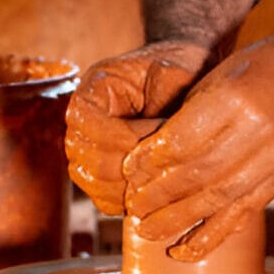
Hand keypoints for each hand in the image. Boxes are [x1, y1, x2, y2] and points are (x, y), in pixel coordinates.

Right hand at [65, 41, 209, 213]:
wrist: (191, 79)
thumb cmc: (184, 72)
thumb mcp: (174, 75)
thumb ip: (158, 102)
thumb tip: (153, 146)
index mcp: (93, 91)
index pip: (88, 123)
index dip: (124, 136)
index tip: (161, 133)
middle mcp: (82, 125)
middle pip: (89, 162)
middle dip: (133, 165)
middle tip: (171, 158)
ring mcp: (89, 153)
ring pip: (97, 186)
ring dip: (135, 185)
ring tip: (168, 170)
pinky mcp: (104, 177)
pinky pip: (108, 201)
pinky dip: (134, 200)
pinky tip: (160, 186)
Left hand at [123, 31, 273, 259]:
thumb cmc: (260, 70)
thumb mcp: (219, 77)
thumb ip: (189, 116)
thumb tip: (148, 160)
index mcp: (235, 100)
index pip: (184, 140)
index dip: (151, 160)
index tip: (129, 171)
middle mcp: (257, 134)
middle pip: (198, 174)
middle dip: (159, 195)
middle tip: (133, 207)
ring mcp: (272, 162)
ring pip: (217, 200)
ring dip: (176, 220)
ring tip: (146, 231)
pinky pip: (241, 216)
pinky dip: (209, 238)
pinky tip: (182, 252)